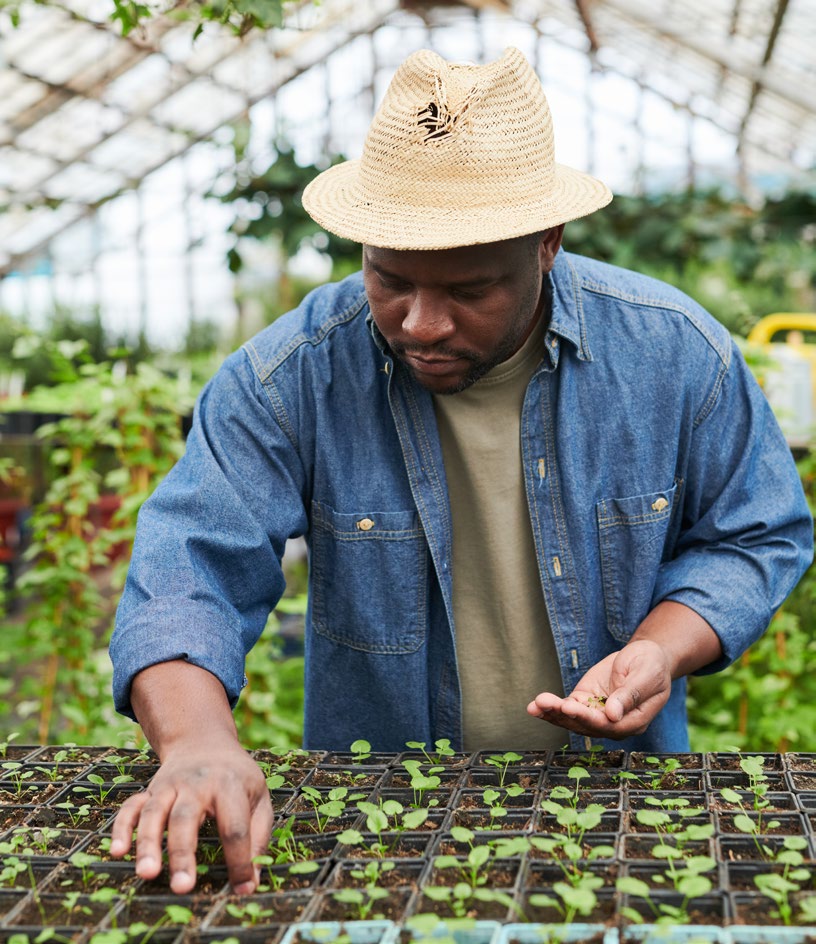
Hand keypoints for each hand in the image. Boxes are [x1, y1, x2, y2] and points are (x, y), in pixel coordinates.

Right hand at [109, 739, 272, 894]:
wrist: (205, 742)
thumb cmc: (236, 777)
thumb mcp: (259, 797)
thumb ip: (258, 836)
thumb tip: (251, 883)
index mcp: (229, 785)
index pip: (234, 827)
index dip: (239, 861)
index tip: (241, 889)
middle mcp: (196, 784)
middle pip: (186, 818)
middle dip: (183, 853)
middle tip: (182, 887)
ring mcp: (169, 786)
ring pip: (154, 813)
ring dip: (148, 843)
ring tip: (147, 873)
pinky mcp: (150, 791)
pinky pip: (130, 808)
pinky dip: (121, 828)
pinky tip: (118, 852)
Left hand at [527, 639, 672, 738]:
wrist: (646, 656)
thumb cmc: (652, 665)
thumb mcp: (647, 674)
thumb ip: (631, 694)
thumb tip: (613, 714)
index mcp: (635, 720)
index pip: (609, 725)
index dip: (588, 718)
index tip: (569, 707)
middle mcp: (614, 723)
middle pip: (586, 725)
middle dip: (564, 715)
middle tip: (544, 703)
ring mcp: (598, 713)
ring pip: (573, 720)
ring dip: (553, 714)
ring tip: (535, 706)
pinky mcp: (586, 702)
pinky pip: (567, 709)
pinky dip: (551, 708)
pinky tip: (535, 706)